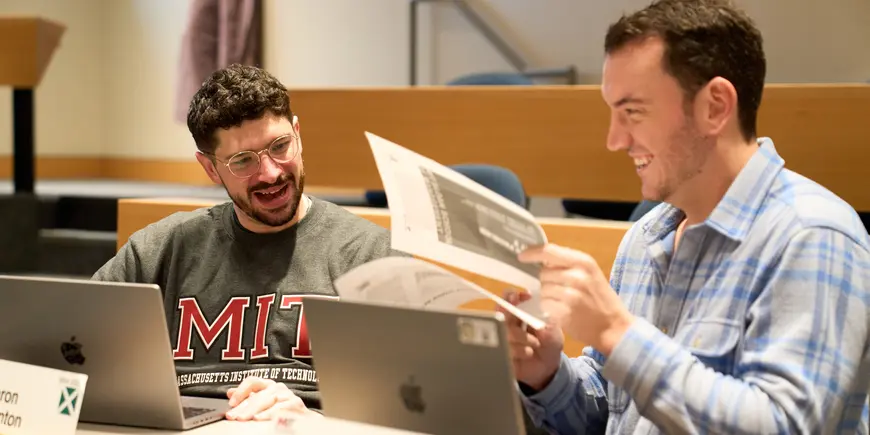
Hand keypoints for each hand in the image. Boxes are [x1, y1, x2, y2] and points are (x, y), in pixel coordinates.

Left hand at [225, 377, 316, 420]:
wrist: (302, 417)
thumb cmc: (279, 408)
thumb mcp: (261, 401)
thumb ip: (247, 397)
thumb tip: (229, 392)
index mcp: (267, 385)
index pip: (252, 381)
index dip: (241, 390)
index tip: (231, 403)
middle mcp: (277, 387)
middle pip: (258, 395)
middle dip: (244, 407)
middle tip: (234, 417)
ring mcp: (287, 394)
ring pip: (268, 401)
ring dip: (254, 410)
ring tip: (245, 418)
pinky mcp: (295, 403)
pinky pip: (280, 408)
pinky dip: (269, 414)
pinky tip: (260, 419)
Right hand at [498, 290, 564, 390]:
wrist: (548, 368)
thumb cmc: (549, 344)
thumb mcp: (553, 330)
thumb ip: (544, 322)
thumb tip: (534, 322)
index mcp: (519, 313)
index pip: (509, 298)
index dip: (513, 295)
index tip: (526, 295)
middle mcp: (507, 324)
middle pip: (499, 313)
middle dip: (511, 314)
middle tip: (524, 323)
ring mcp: (502, 339)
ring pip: (503, 332)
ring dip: (521, 336)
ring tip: (535, 344)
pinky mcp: (500, 355)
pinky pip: (503, 350)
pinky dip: (518, 351)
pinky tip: (528, 353)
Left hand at [519, 243, 634, 355]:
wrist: (615, 327)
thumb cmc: (602, 300)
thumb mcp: (591, 274)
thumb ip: (569, 265)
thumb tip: (542, 260)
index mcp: (584, 262)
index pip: (549, 251)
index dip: (532, 253)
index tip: (522, 256)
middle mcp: (577, 275)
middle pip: (543, 272)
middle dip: (544, 281)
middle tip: (556, 289)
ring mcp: (570, 294)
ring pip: (542, 289)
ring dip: (546, 295)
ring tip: (561, 301)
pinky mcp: (564, 311)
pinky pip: (544, 304)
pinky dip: (548, 308)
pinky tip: (560, 310)